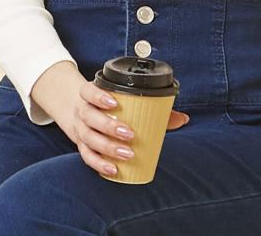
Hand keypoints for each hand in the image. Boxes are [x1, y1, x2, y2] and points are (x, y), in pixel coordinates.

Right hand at [61, 79, 189, 177]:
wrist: (77, 110)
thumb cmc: (107, 104)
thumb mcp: (121, 97)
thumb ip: (152, 106)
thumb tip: (182, 118)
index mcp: (89, 94)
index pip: (88, 91)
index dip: (98, 96)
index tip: (114, 103)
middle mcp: (82, 111)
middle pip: (90, 117)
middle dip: (109, 126)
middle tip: (129, 134)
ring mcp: (79, 129)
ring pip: (89, 138)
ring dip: (107, 147)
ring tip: (127, 154)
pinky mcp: (81, 145)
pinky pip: (86, 156)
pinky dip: (99, 164)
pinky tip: (113, 169)